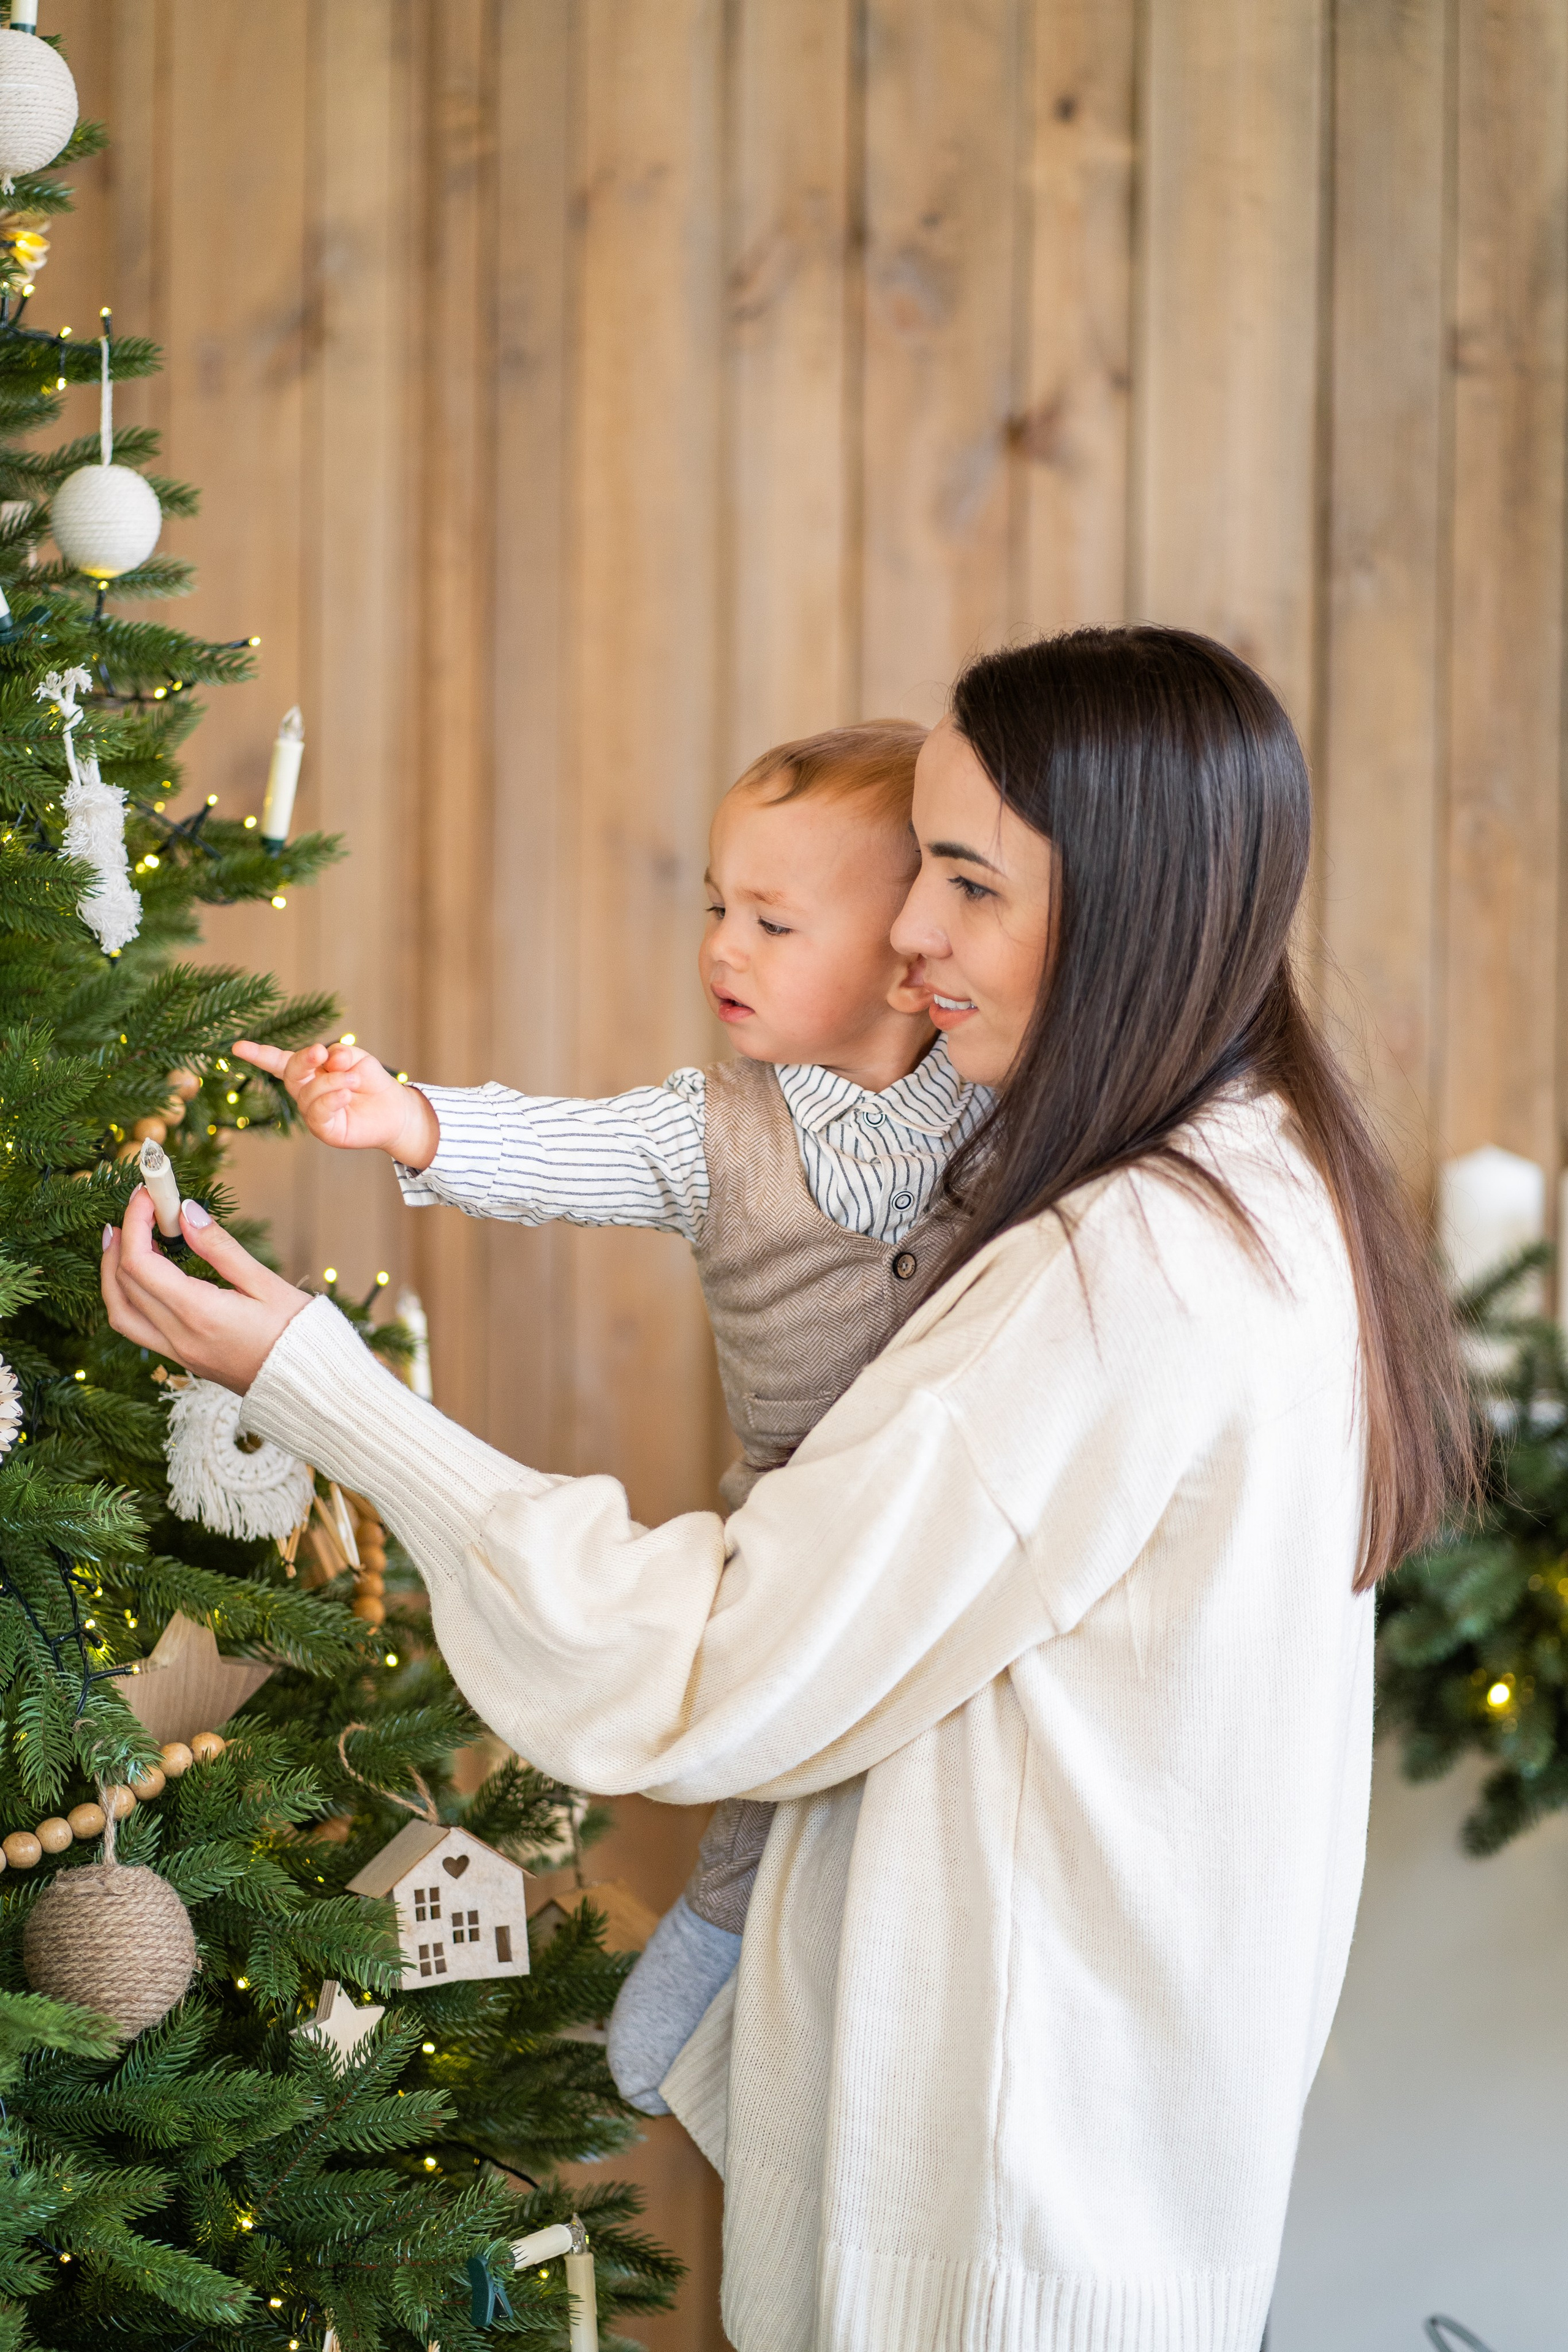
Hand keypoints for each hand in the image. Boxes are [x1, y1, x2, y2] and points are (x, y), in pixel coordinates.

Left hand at [101, 1188, 311, 1393]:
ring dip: (111, 1272)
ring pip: (119, 1311)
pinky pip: (135, 1327)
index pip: (141, 1263)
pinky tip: (137, 1276)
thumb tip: (186, 1212)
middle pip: (124, 1282)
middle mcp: (179, 1337)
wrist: (307, 1384)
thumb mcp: (265, 1283)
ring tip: (120, 1239)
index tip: (148, 1195)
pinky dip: (125, 1296)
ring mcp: (176, 1352)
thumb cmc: (297, 1333)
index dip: (136, 1222)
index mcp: (199, 1314)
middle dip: (124, 1237)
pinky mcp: (181, 1358)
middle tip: (141, 1207)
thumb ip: (220, 1247)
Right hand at [233, 1039, 439, 1168]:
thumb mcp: (356, 1059)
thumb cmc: (371, 1082)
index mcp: (309, 1072)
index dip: (258, 1054)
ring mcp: (313, 1113)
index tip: (237, 1046)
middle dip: (302, 1061)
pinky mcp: (325, 1131)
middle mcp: (306, 1093)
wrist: (396, 1109)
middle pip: (290, 1074)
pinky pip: (318, 1114)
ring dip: (331, 1081)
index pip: (279, 1062)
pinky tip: (346, 1094)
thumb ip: (340, 1054)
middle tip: (320, 1053)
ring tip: (353, 1081)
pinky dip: (331, 1099)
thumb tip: (327, 1057)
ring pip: (308, 1093)